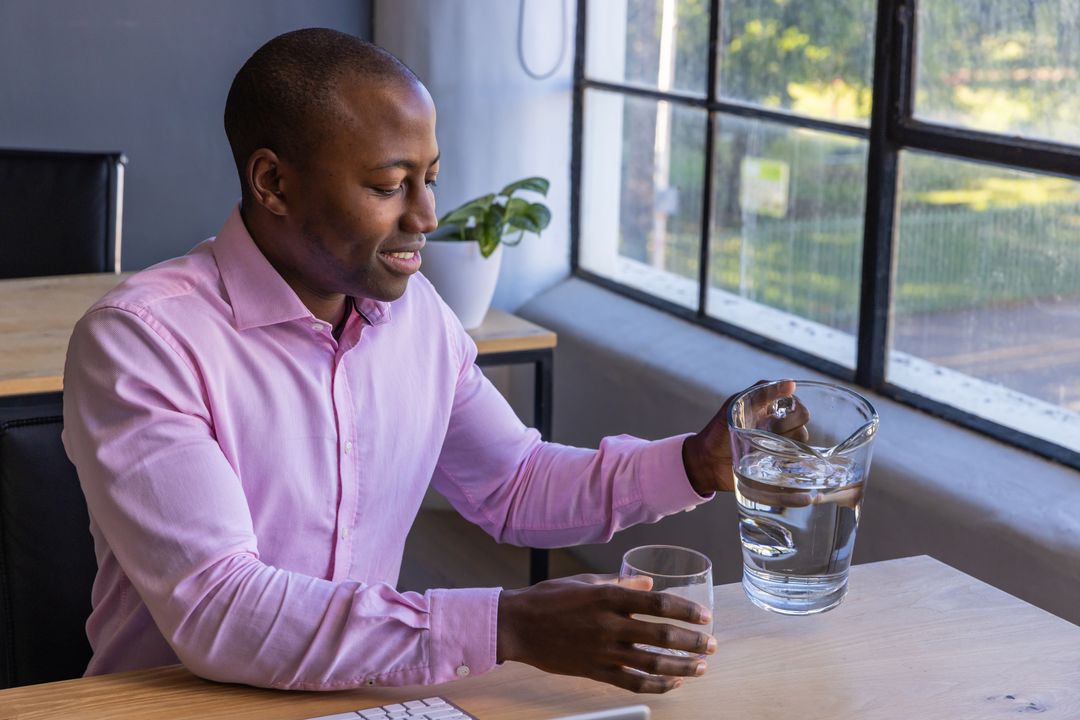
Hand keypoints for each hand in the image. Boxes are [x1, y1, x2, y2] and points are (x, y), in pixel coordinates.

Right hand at [496, 574, 714, 692]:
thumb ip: (620, 583)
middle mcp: (609, 625)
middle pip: (662, 635)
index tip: (704, 616)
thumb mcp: (585, 581)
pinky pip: (632, 681)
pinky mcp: (595, 670)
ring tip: (700, 666)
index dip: (686, 610)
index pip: (658, 604)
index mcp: (607, 598)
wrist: (517, 625)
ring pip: (652, 662)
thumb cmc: (548, 598)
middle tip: (711, 644)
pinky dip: (656, 685)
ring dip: (682, 666)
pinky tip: (672, 683)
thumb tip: (648, 583)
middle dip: (693, 641)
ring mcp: (602, 651)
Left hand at [682, 379, 808, 495]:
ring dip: (786, 451)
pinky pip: (794, 470)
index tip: (772, 421)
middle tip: (764, 435)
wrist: (705, 462)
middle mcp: (780, 432)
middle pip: (803, 431)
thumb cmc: (718, 430)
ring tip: (762, 450)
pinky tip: (773, 465)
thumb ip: (761, 391)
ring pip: (800, 451)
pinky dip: (790, 469)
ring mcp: (778, 452)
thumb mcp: (736, 405)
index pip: (800, 411)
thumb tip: (791, 383)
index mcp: (773, 413)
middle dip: (787, 432)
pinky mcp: (774, 471)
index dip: (793, 415)